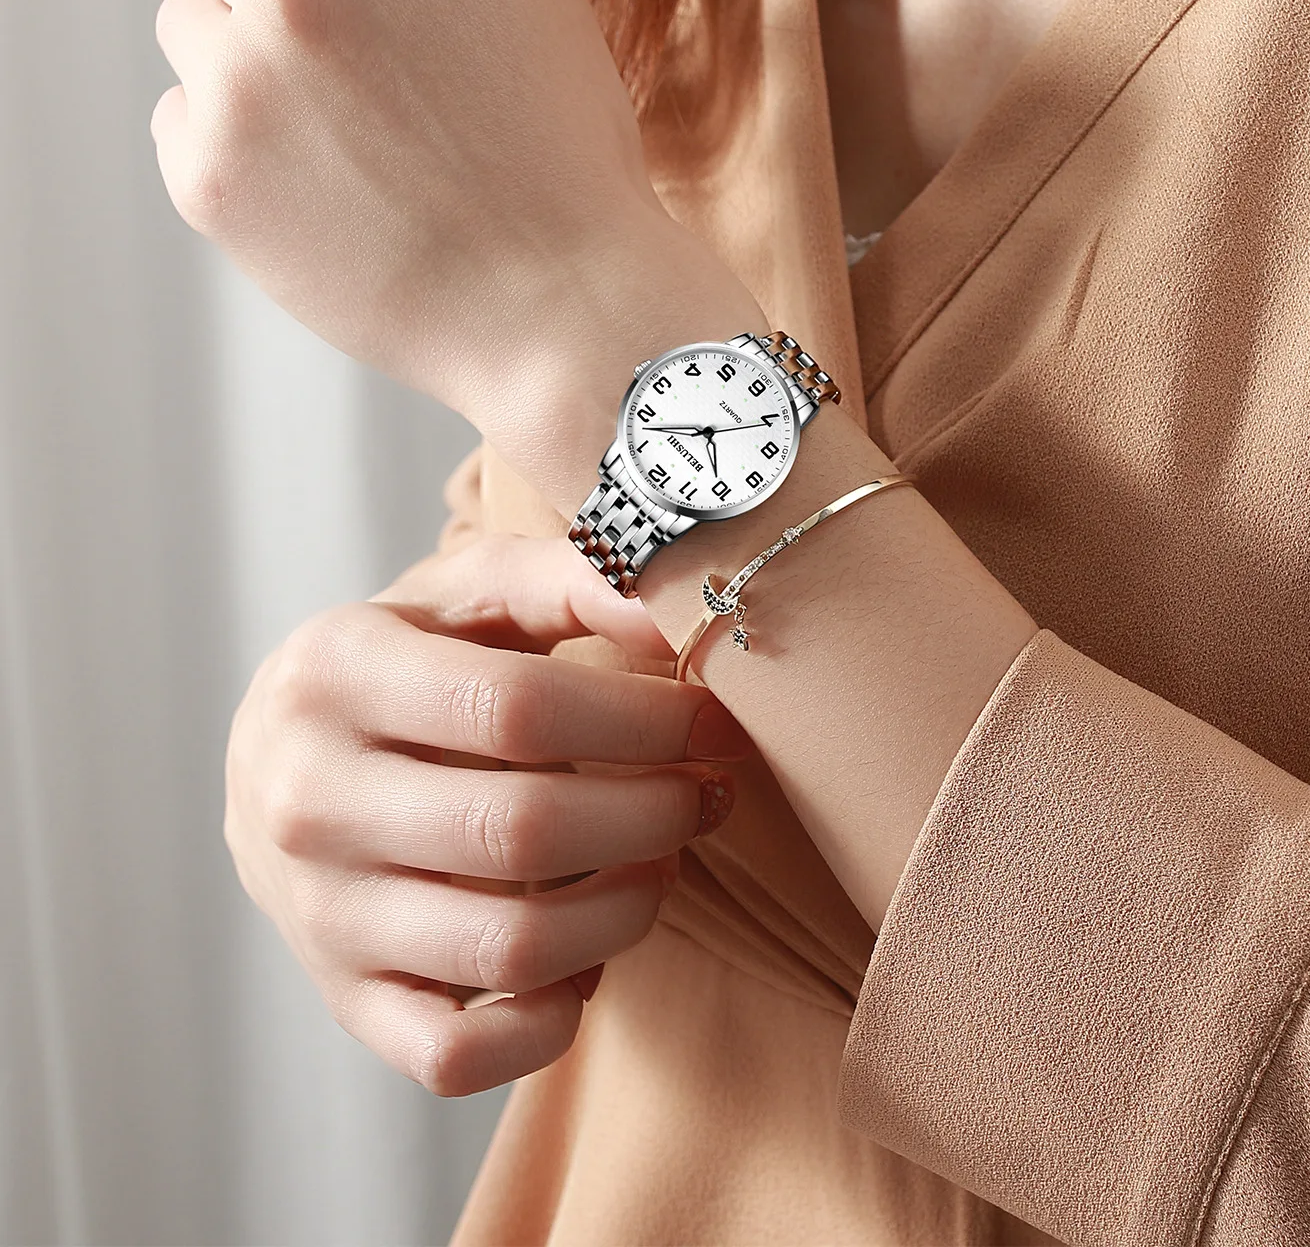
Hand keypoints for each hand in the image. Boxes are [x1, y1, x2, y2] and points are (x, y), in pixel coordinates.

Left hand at [152, 0, 761, 511]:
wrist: (563, 303)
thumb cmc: (559, 138)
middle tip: (379, 72)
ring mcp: (239, 75)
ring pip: (189, 22)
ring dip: (252, 60)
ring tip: (356, 134)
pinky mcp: (205, 170)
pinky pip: (181, 116)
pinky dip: (239, 145)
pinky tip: (329, 185)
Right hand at [224, 534, 748, 1095]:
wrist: (277, 763)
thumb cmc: (405, 662)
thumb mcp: (467, 592)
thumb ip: (568, 578)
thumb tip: (674, 610)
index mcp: (335, 673)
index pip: (520, 709)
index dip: (643, 722)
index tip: (707, 720)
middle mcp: (308, 799)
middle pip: (522, 831)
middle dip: (653, 814)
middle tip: (704, 791)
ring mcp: (320, 915)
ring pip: (506, 950)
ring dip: (625, 912)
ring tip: (661, 862)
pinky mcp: (344, 1001)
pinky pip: (457, 1057)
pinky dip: (547, 1025)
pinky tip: (586, 960)